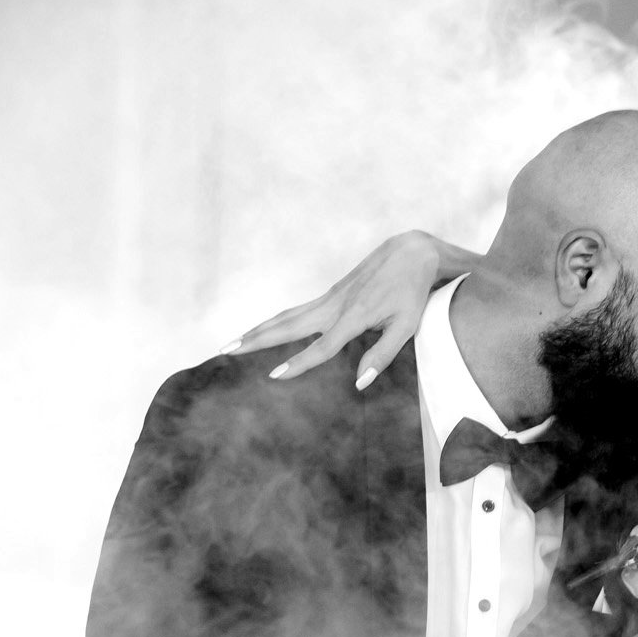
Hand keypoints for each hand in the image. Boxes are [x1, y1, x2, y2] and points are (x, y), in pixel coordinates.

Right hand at [226, 231, 473, 385]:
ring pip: (286, 317)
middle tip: (225, 351)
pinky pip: (296, 312)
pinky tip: (263, 332)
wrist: (411, 252)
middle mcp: (335, 306)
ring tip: (231, 343)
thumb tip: (358, 383)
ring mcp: (329, 299)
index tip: (274, 375)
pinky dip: (274, 323)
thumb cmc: (412, 292)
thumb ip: (382, 356)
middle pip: (287, 325)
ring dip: (257, 330)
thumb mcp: (407, 326)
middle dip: (255, 339)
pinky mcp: (330, 295)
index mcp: (354, 316)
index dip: (299, 363)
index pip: (321, 347)